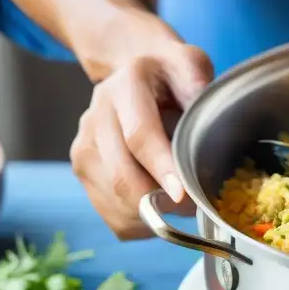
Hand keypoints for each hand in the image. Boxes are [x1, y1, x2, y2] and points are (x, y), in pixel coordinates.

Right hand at [70, 24, 213, 238]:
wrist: (134, 75)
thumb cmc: (169, 76)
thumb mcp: (188, 65)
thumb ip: (197, 84)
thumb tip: (205, 117)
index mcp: (125, 89)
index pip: (139, 135)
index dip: (161, 168)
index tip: (183, 195)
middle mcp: (95, 118)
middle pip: (122, 176)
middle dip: (161, 203)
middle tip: (195, 209)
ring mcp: (84, 147)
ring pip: (116, 200)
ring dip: (153, 216)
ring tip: (181, 207)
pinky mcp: (82, 171)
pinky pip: (111, 214)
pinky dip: (140, 224)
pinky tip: (160, 209)